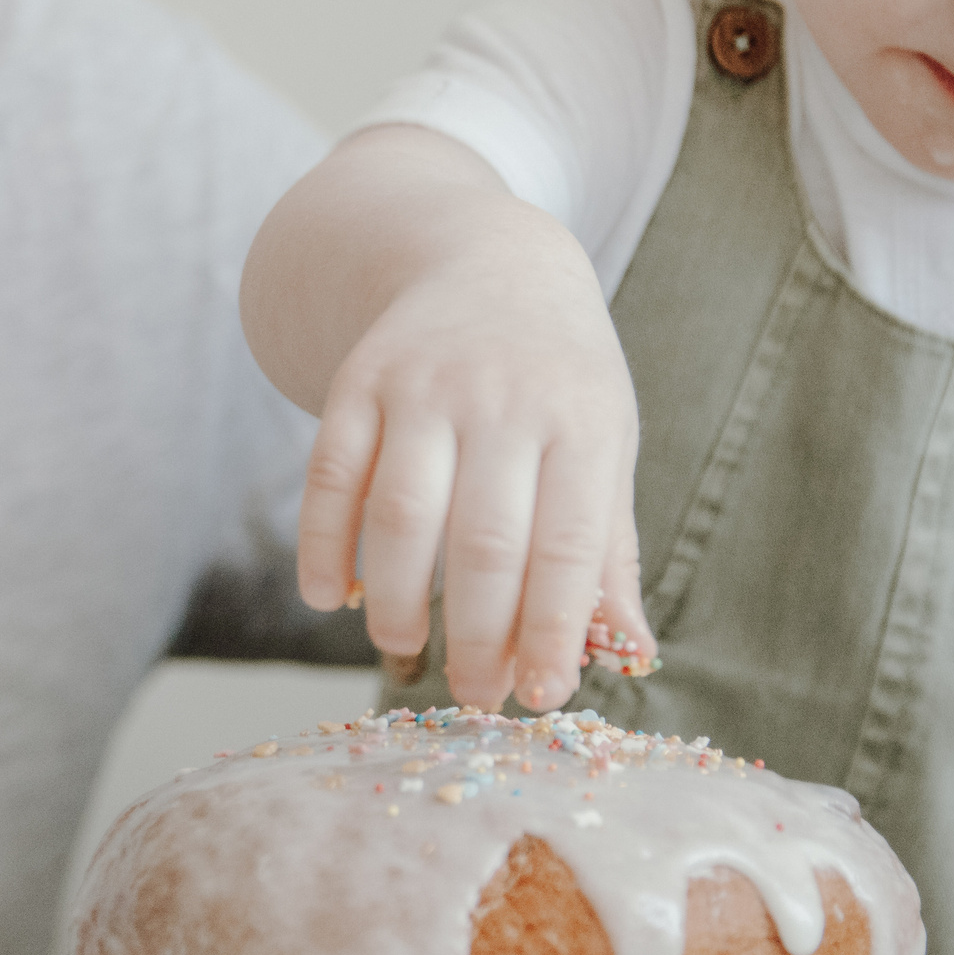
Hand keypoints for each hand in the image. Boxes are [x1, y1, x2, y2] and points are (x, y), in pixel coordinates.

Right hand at [298, 211, 650, 711]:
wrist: (488, 257)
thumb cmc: (559, 377)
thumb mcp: (604, 444)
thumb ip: (607, 549)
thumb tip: (630, 653)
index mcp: (581, 420)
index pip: (566, 546)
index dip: (549, 632)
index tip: (537, 697)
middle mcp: (503, 398)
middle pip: (483, 541)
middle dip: (477, 636)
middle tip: (474, 694)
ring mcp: (425, 384)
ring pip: (402, 515)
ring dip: (398, 601)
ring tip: (404, 648)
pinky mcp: (360, 379)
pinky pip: (331, 475)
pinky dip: (323, 545)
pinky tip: (330, 598)